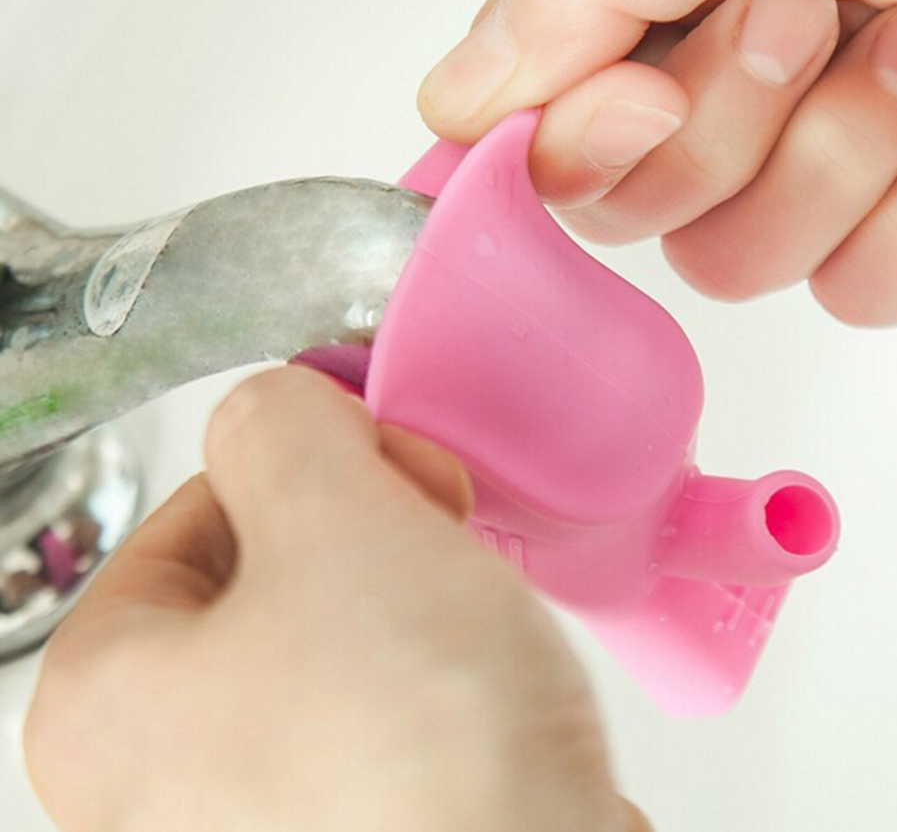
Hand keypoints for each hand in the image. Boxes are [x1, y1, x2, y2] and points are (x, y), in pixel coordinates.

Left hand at [24, 367, 650, 831]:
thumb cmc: (420, 748)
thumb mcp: (334, 517)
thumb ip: (283, 424)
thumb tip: (280, 410)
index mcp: (107, 701)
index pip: (195, 508)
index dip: (303, 461)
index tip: (377, 454)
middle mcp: (167, 774)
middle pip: (268, 566)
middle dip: (364, 519)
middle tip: (433, 514)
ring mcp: (266, 806)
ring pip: (337, 624)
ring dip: (409, 582)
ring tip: (469, 597)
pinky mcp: (364, 818)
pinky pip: (387, 693)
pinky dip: (437, 657)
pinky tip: (484, 666)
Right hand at [419, 0, 896, 325]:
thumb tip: (450, 103)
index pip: (534, 116)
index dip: (574, 142)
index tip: (645, 96)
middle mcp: (719, 65)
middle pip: (633, 204)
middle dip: (727, 130)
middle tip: (812, 15)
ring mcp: (809, 150)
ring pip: (738, 259)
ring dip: (838, 161)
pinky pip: (854, 291)